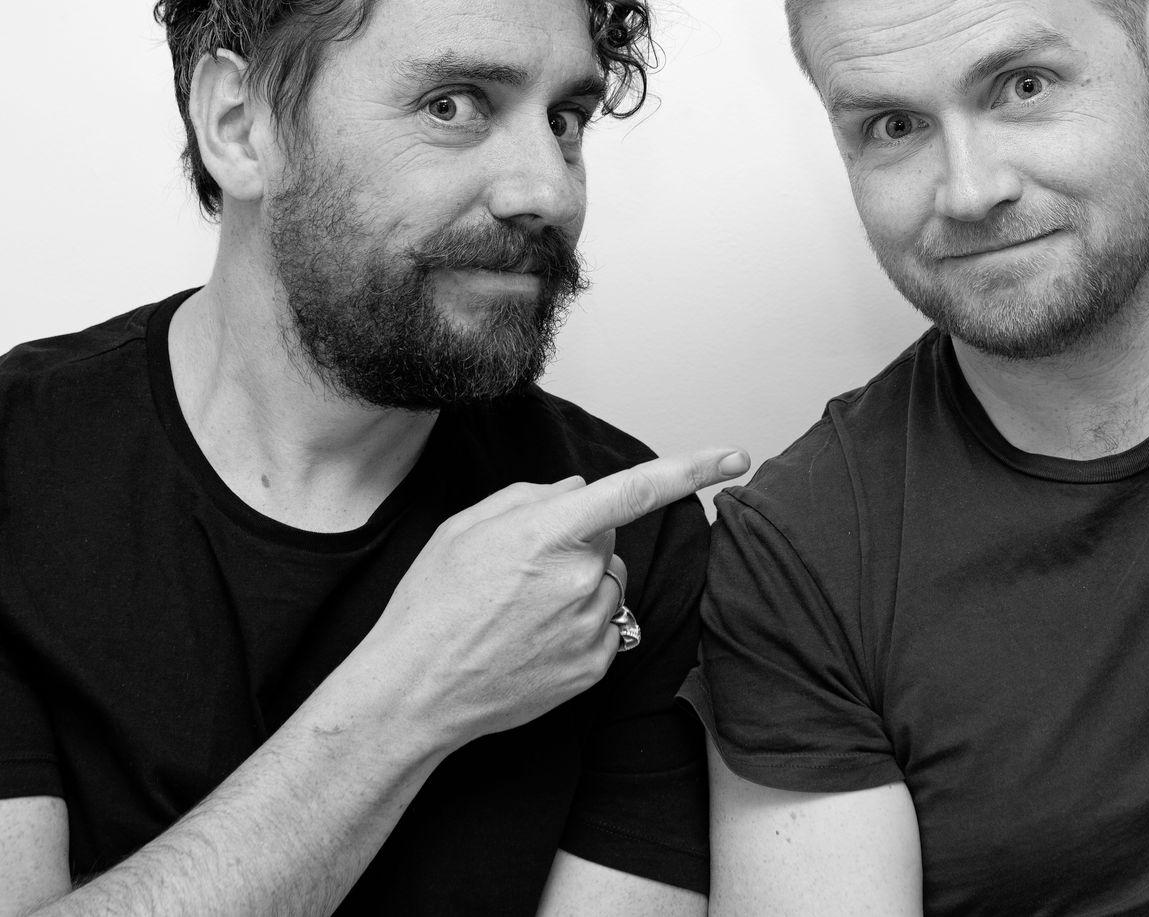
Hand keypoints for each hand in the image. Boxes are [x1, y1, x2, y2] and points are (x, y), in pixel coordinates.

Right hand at [356, 447, 749, 746]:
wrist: (414, 691)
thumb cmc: (431, 604)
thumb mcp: (466, 526)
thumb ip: (533, 496)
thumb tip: (580, 490)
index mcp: (548, 534)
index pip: (636, 491)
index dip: (691, 469)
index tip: (734, 457)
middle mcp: (580, 580)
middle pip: (609, 538)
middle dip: (580, 541)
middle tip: (521, 569)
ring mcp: (590, 628)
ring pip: (609, 582)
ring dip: (581, 585)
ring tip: (520, 608)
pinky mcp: (592, 668)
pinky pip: (606, 625)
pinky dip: (580, 624)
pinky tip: (531, 637)